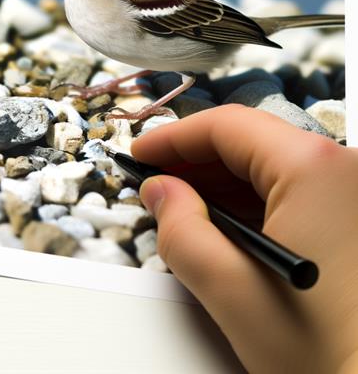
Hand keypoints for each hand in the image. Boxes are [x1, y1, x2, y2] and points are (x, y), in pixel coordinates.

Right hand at [132, 105, 357, 372]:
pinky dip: (257, 202)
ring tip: (184, 211)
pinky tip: (227, 230)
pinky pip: (302, 192)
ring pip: (277, 167)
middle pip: (254, 142)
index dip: (173, 138)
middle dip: (196, 161)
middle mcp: (348, 172)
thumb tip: (161, 193)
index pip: (228, 127)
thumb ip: (180, 229)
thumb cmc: (330, 354)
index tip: (141, 155)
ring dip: (224, 183)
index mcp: (317, 171)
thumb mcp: (228, 289)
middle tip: (154, 184)